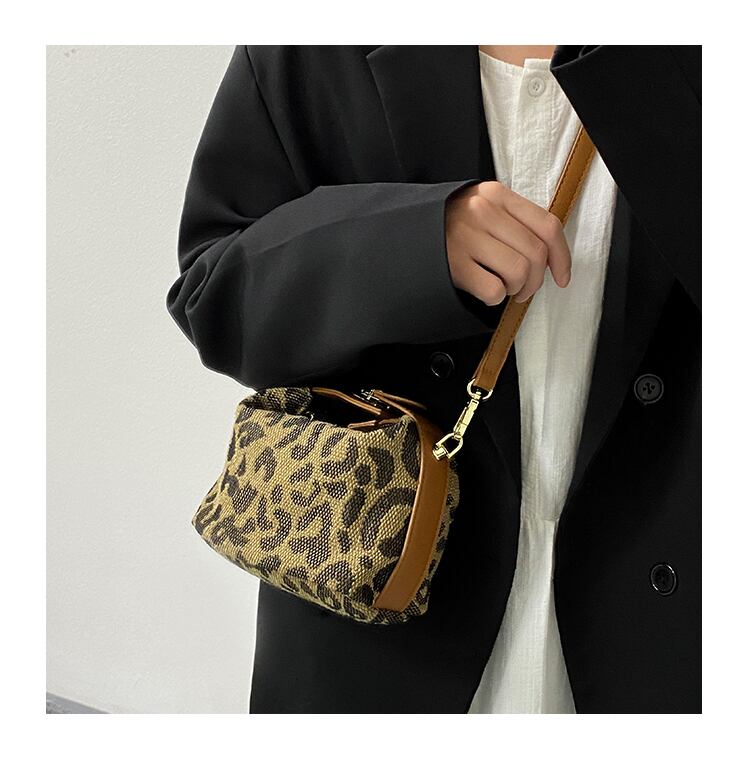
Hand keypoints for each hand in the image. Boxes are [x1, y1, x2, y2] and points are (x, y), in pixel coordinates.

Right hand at [445, 181, 570, 304]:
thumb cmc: (450, 225)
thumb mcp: (483, 207)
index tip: (562, 276)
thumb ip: (514, 221)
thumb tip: (549, 254)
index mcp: (496, 195)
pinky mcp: (454, 265)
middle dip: (536, 281)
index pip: (547, 226)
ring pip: (519, 273)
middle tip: (524, 290)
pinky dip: (495, 298)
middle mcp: (483, 212)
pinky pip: (494, 290)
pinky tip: (483, 289)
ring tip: (504, 288)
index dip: (562, 257)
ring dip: (516, 289)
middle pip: (535, 254)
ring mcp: (467, 238)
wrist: (404, 232)